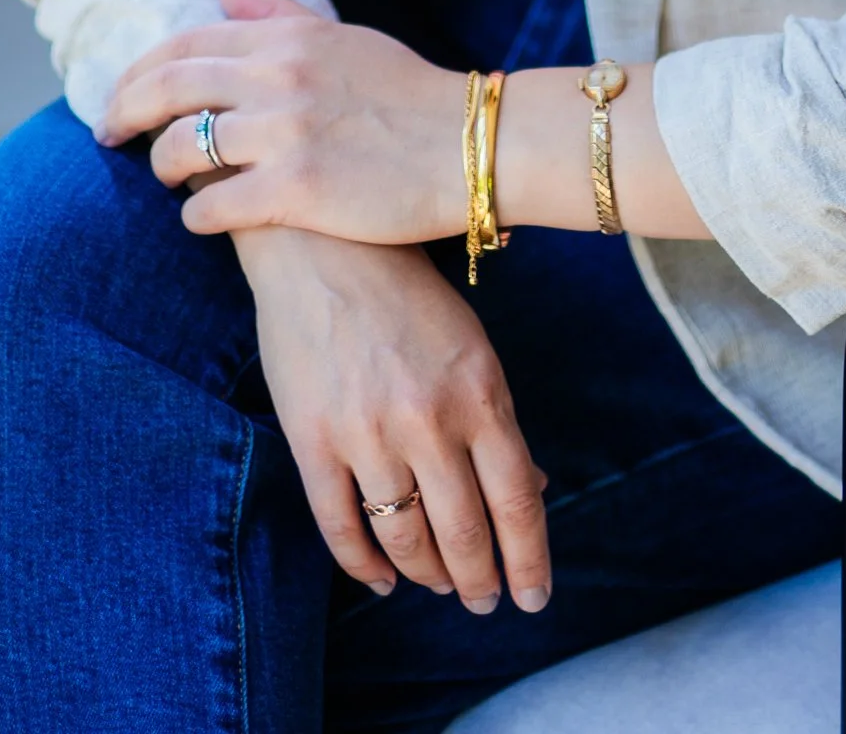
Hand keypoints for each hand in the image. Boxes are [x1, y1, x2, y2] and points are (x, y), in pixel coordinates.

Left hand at [100, 0, 465, 244]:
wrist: (471, 147)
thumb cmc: (409, 93)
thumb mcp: (344, 39)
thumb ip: (279, 17)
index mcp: (285, 40)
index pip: (183, 45)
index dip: (139, 72)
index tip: (120, 96)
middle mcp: (276, 79)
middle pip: (166, 90)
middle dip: (124, 113)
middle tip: (107, 137)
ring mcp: (283, 135)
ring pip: (182, 150)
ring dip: (163, 168)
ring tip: (167, 181)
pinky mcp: (297, 192)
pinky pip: (214, 207)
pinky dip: (197, 217)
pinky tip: (203, 221)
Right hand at [235, 226, 550, 615]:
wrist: (322, 244)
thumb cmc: (408, 295)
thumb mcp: (471, 347)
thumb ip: (497, 419)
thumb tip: (533, 491)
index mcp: (480, 392)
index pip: (516, 502)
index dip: (528, 561)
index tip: (534, 597)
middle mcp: (429, 419)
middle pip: (465, 533)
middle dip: (479, 581)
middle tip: (483, 602)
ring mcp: (367, 432)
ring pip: (405, 538)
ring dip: (428, 575)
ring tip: (439, 585)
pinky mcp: (312, 439)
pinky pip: (340, 527)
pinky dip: (364, 566)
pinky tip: (382, 579)